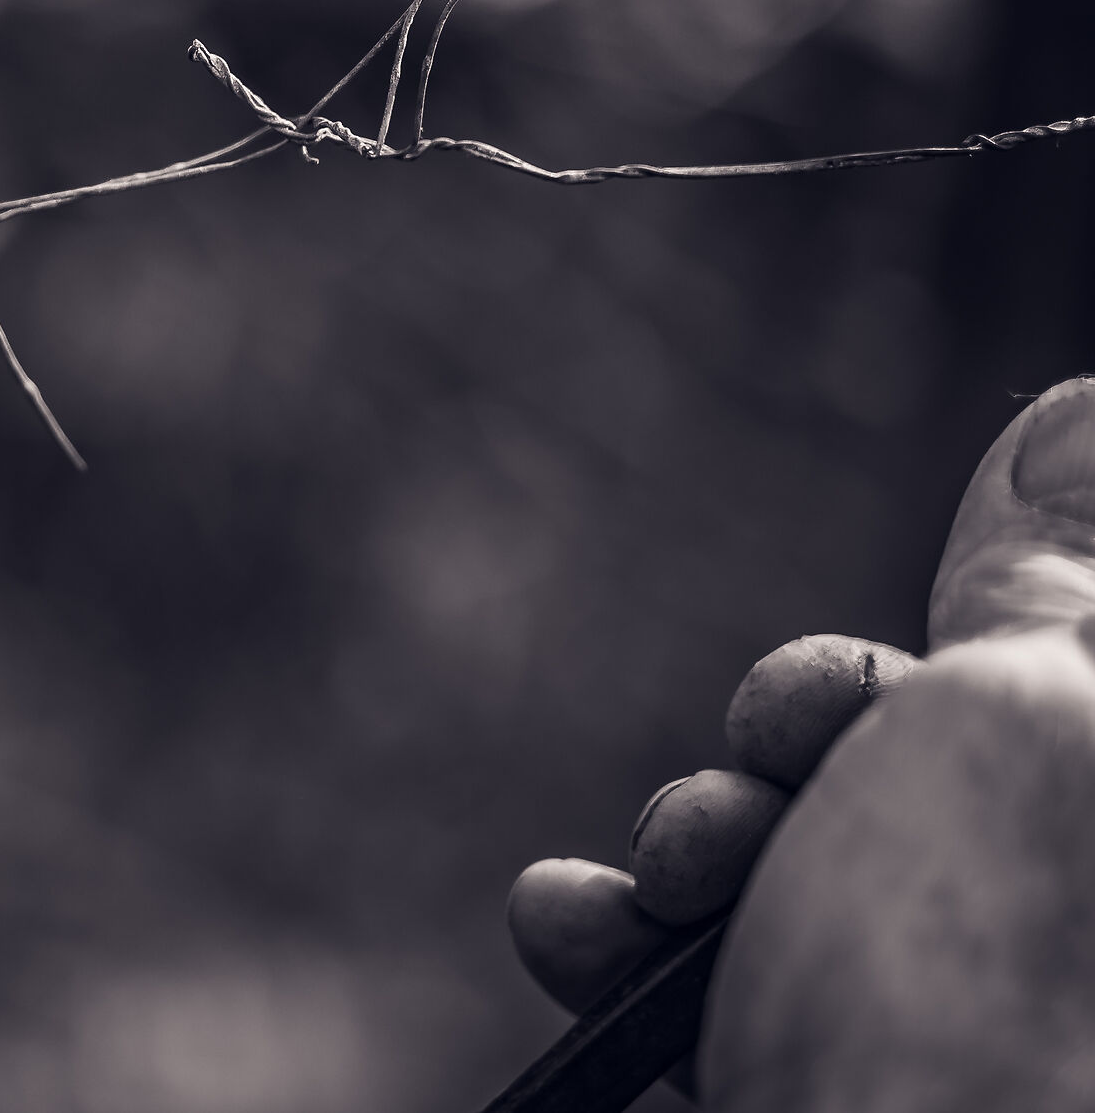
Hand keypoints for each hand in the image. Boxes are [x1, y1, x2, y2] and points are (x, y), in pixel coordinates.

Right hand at [508, 377, 1094, 1109]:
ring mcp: (951, 1022)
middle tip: (761, 797)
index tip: (871, 702)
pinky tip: (579, 928)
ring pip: (799, 860)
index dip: (952, 651)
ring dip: (687, 836)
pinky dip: (623, 936)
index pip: (1058, 677)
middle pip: (921, 760)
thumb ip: (1068, 564)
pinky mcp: (831, 1085)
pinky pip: (712, 972)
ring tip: (660, 890)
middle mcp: (1059, 939)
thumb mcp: (1047, 728)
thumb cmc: (986, 1020)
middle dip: (787, 743)